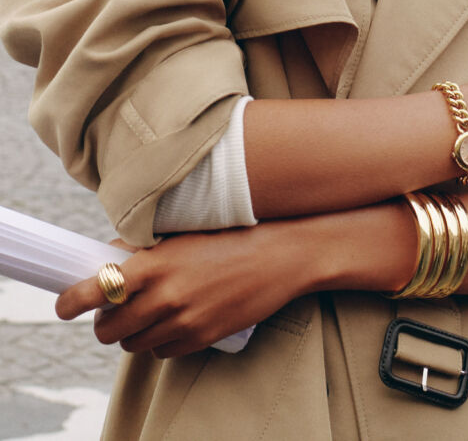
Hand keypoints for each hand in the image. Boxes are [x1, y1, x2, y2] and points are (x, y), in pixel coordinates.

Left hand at [54, 201, 415, 358]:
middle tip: (112, 314)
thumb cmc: (232, 238)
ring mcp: (186, 319)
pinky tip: (172, 325)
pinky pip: (165, 352)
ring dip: (132, 336)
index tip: (64, 306)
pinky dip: (161, 343)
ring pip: (135, 345)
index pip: (96, 289)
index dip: (71, 302)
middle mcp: (166, 294)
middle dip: (105, 324)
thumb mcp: (183, 235)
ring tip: (146, 318)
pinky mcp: (205, 336)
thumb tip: (110, 260)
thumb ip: (144, 249)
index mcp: (155, 263)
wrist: (282, 256)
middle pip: (110, 328)